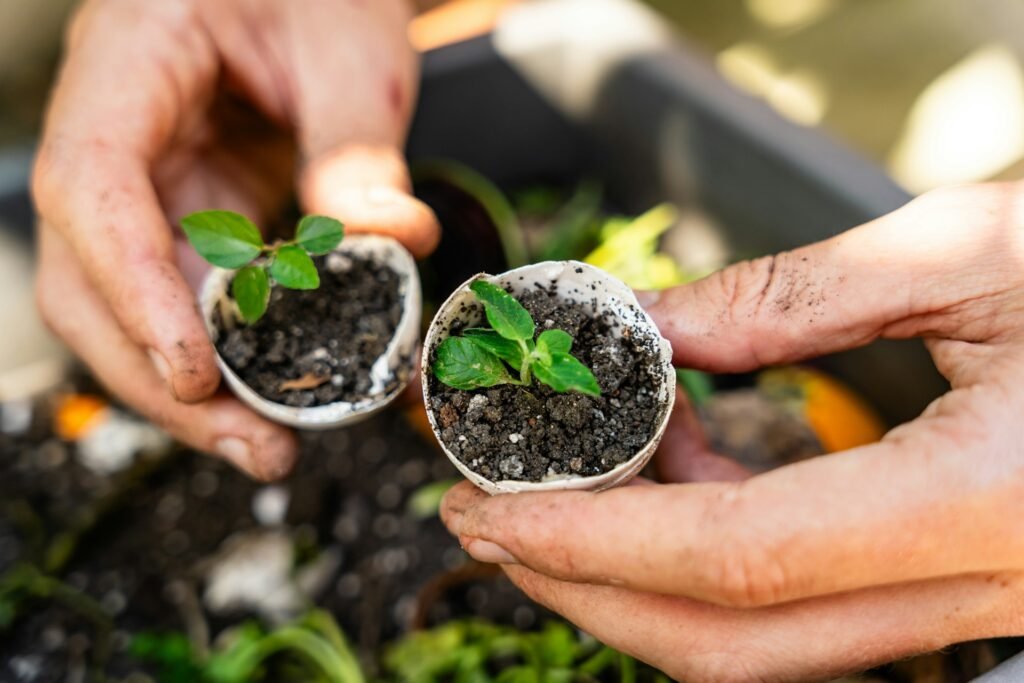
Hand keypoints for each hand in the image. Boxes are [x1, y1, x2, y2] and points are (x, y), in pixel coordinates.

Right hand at [32, 0, 438, 478]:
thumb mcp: (353, 52)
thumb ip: (357, 152)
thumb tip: (396, 246)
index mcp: (129, 65)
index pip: (93, 188)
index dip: (133, 289)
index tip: (195, 370)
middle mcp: (116, 135)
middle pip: (91, 278)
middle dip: (164, 378)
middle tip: (257, 447)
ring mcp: (149, 183)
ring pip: (132, 307)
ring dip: (196, 389)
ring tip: (272, 446)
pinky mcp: (192, 216)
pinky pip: (191, 298)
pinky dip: (231, 356)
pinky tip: (283, 394)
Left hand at [442, 182, 1023, 681]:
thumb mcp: (973, 251)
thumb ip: (796, 297)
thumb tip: (656, 328)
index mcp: (987, 501)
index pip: (738, 559)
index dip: (593, 543)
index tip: (492, 511)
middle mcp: (984, 587)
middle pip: (732, 643)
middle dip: (587, 590)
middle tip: (492, 520)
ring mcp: (976, 607)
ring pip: (766, 644)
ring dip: (643, 575)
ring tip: (575, 479)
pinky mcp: (963, 588)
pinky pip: (811, 607)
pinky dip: (718, 557)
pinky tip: (680, 475)